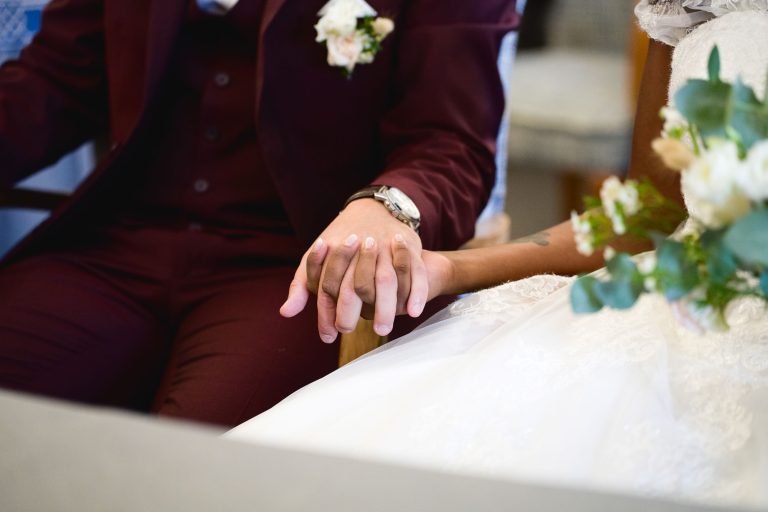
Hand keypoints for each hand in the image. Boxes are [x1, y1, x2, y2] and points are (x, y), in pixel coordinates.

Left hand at [280, 198, 427, 342]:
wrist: (374, 209)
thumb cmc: (340, 241)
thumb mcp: (316, 258)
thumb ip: (302, 286)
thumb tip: (286, 313)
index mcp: (333, 252)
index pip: (327, 287)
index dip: (326, 314)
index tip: (328, 336)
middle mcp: (359, 250)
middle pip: (356, 286)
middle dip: (353, 312)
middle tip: (352, 332)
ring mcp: (385, 247)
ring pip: (386, 281)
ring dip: (386, 308)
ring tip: (385, 328)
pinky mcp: (407, 245)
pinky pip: (414, 270)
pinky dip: (416, 292)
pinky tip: (413, 312)